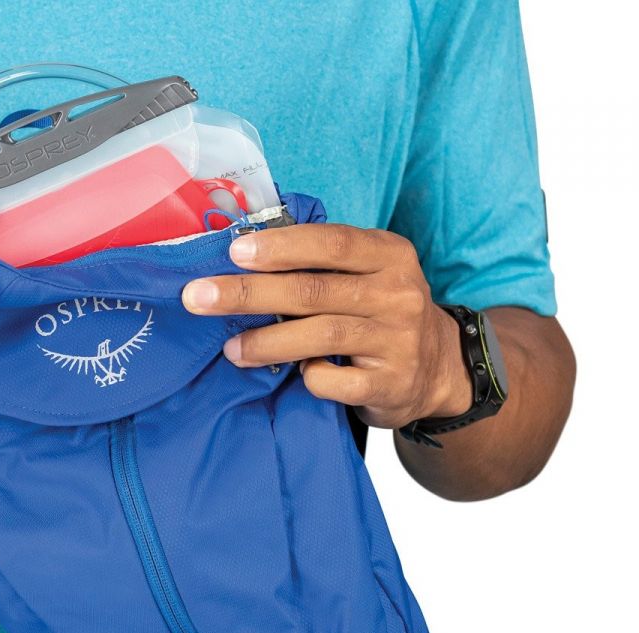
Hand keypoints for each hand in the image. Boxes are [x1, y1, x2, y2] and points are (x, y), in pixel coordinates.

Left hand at [180, 224, 471, 428]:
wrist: (439, 370)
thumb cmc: (382, 314)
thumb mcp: (368, 276)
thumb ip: (323, 264)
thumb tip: (241, 256)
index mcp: (389, 255)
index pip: (332, 243)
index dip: (281, 246)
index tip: (235, 252)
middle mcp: (398, 294)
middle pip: (314, 290)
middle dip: (250, 293)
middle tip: (200, 297)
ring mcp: (397, 340)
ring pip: (321, 335)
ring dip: (267, 342)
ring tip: (230, 349)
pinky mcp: (391, 383)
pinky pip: (337, 382)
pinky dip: (310, 378)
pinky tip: (295, 377)